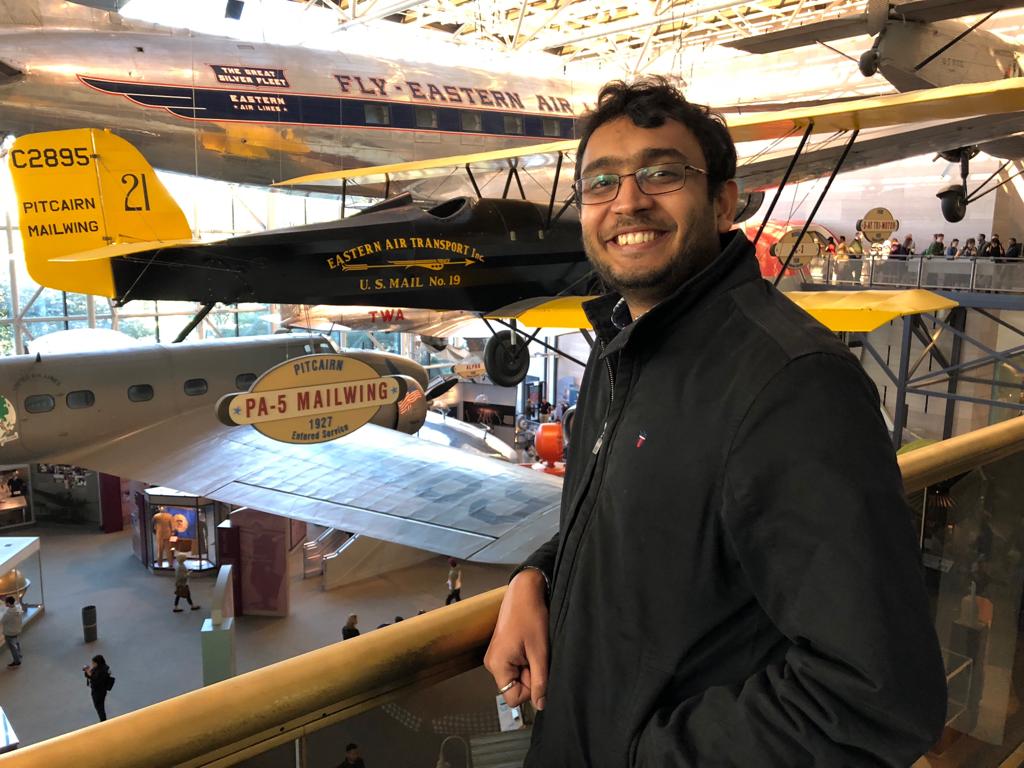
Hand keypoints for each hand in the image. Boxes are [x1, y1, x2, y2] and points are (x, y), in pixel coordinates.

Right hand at [484, 569, 548, 710]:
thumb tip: (540, 704)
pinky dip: (525, 660)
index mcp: (497, 665)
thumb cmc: (530, 616)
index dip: (529, 690)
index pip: (512, 698)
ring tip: (532, 647)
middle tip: (536, 655)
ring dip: (528, 667)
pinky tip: (528, 644)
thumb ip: (539, 681)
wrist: (524, 593)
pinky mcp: (500, 651)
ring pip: (516, 676)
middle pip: (514, 687)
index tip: (537, 670)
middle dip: (529, 676)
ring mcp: (495, 657)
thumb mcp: (540, 653)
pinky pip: (514, 666)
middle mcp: (492, 663)